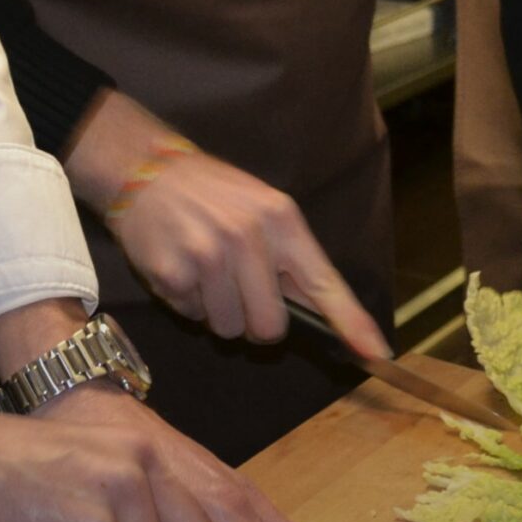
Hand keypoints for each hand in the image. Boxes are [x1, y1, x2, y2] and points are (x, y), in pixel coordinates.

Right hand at [65, 92, 390, 361]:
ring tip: (203, 270)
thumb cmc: (211, 193)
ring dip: (216, 312)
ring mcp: (209, 255)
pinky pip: (191, 317)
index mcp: (281, 220)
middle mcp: (249, 236)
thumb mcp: (261, 207)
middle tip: (238, 291)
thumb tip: (320, 314)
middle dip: (254, 323)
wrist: (145, 168)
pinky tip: (180, 266)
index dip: (352, 323)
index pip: (324, 282)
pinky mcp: (173, 272)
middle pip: (269, 326)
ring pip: (228, 329)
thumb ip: (289, 258)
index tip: (376, 353)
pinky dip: (185, 301)